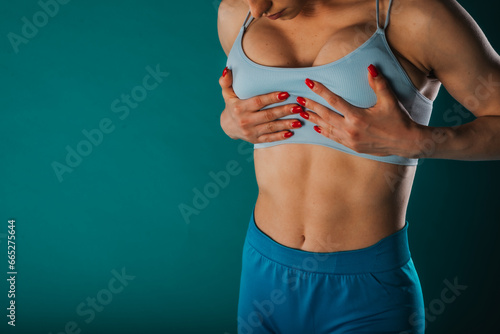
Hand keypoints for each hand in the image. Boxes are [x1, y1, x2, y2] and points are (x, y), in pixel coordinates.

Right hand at [218, 67, 304, 142]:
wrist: (228, 126)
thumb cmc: (232, 105)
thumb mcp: (227, 93)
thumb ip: (226, 81)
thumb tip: (227, 69)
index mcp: (240, 108)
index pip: (258, 102)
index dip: (272, 98)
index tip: (286, 94)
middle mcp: (245, 121)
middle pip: (268, 115)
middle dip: (284, 111)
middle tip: (298, 107)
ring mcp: (251, 132)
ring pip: (271, 128)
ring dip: (286, 125)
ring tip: (299, 121)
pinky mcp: (255, 140)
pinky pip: (269, 139)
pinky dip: (280, 137)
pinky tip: (291, 133)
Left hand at [297, 64, 422, 157]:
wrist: (405, 142)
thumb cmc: (398, 120)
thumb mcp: (389, 100)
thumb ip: (378, 84)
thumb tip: (370, 67)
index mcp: (357, 117)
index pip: (334, 101)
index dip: (320, 90)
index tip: (309, 82)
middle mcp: (350, 130)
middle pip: (325, 115)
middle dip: (311, 106)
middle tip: (299, 99)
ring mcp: (350, 140)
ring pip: (327, 128)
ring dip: (315, 119)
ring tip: (303, 112)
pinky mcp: (352, 147)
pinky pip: (333, 138)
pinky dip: (324, 131)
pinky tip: (317, 127)